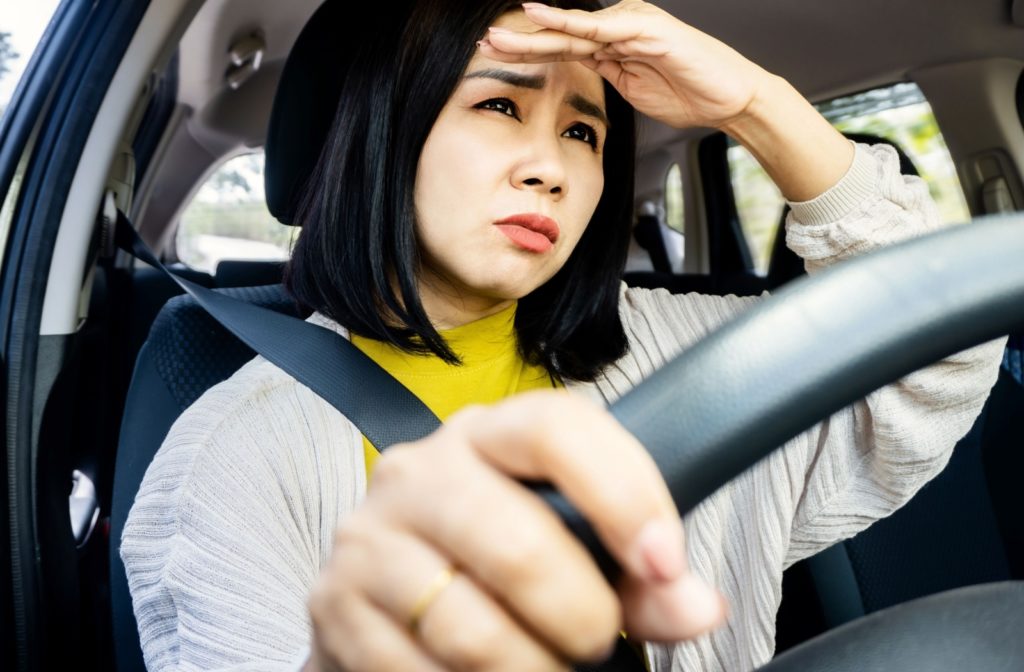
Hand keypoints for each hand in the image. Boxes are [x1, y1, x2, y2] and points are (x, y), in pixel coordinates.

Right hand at [307, 391, 725, 670]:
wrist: (385, 587)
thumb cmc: (491, 556)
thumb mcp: (568, 542)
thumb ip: (639, 576)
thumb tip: (694, 605)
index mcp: (487, 435)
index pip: (556, 430)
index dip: (624, 494)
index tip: (664, 565)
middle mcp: (420, 472)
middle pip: (520, 546)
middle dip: (581, 618)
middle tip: (595, 642)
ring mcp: (370, 537)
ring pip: (474, 631)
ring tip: (543, 669)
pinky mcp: (335, 605)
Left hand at [479, 0, 770, 130]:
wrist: (730, 100)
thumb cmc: (689, 94)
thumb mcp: (632, 89)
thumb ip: (606, 76)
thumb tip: (579, 75)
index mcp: (614, 44)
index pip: (563, 46)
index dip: (529, 50)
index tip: (495, 54)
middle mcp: (620, 29)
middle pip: (561, 34)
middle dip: (522, 39)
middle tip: (486, 40)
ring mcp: (632, 25)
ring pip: (575, 28)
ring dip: (536, 31)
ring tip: (501, 34)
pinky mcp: (647, 29)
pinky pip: (602, 27)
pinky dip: (571, 22)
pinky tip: (544, 17)